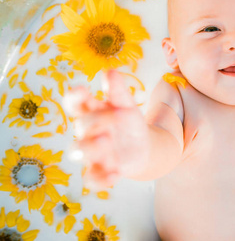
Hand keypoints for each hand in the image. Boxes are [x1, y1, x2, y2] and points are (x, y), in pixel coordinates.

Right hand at [64, 70, 150, 188]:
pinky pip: (92, 179)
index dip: (74, 97)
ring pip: (78, 152)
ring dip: (89, 147)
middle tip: (116, 115)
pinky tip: (116, 173)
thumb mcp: (127, 105)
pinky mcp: (102, 170)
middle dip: (94, 120)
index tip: (82, 89)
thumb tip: (110, 71)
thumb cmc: (129, 122)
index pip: (75, 103)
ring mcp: (93, 153)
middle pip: (81, 126)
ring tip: (106, 140)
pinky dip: (101, 179)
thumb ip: (118, 91)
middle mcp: (88, 133)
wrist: (144, 146)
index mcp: (91, 113)